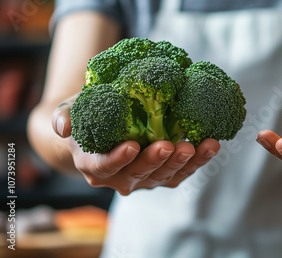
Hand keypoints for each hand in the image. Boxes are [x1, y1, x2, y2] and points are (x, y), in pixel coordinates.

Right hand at [52, 95, 219, 194]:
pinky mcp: (164, 173)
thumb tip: (62, 125)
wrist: (105, 127)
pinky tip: (211, 145)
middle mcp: (119, 178)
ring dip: (185, 163)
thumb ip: (66, 116)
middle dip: (157, 161)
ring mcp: (144, 178)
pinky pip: (183, 171)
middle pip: (139, 174)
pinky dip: (199, 160)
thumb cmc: (87, 117)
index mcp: (94, 166)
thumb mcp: (72, 111)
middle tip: (172, 145)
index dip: (116, 160)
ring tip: (201, 145)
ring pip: (166, 176)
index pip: (104, 168)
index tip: (131, 146)